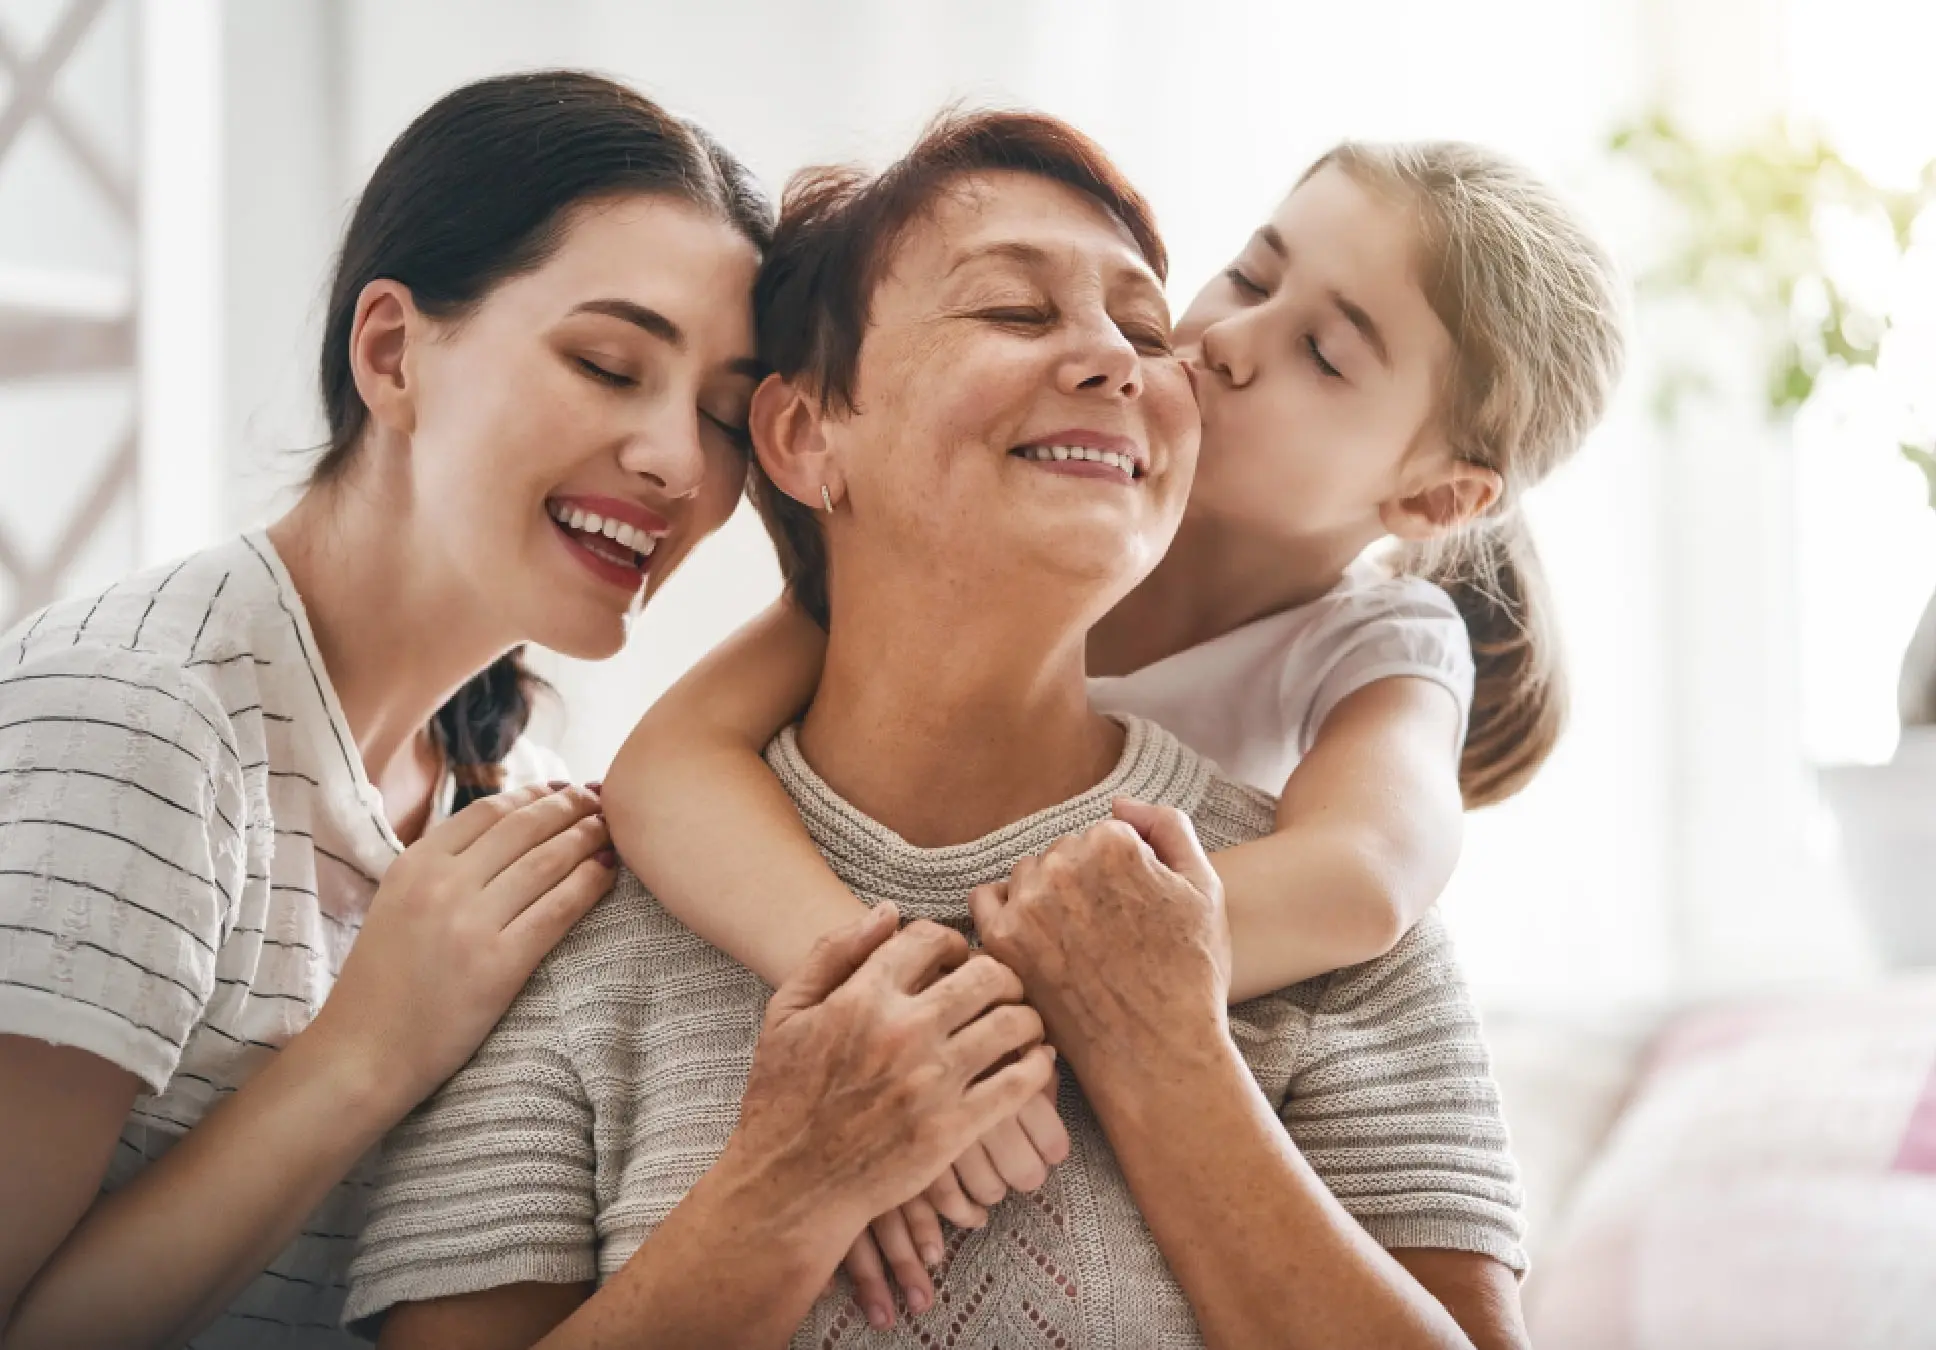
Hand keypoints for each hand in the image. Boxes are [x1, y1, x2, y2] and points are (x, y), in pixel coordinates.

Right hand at [308, 782, 614, 1105]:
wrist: (362, 1053)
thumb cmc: (383, 982)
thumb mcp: (396, 903)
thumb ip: (441, 866)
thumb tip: (503, 831)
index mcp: (414, 865)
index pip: (488, 811)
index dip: (534, 795)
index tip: (562, 789)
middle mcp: (442, 885)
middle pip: (524, 828)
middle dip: (570, 807)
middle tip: (599, 800)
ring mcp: (470, 923)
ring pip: (547, 862)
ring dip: (587, 837)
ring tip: (610, 829)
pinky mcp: (498, 964)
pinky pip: (557, 909)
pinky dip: (590, 883)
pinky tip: (608, 871)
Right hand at [729, 906, 1055, 1329]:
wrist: (786, 1186)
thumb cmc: (781, 1098)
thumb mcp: (786, 1013)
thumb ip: (833, 952)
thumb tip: (888, 911)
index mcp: (863, 997)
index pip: (930, 938)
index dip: (951, 941)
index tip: (957, 957)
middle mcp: (903, 1031)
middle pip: (986, 975)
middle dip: (1002, 974)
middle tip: (1002, 989)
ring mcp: (931, 1082)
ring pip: (1013, 1024)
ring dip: (1027, 1017)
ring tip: (1022, 1024)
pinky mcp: (953, 1130)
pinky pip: (1019, 1083)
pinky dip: (1038, 1066)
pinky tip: (1035, 1063)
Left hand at [971, 798, 1230, 1083]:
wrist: (1158, 1054)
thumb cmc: (1190, 974)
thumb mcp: (1204, 888)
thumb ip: (1167, 827)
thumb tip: (1119, 803)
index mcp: (1113, 843)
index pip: (1102, 835)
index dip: (1121, 874)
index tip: (1133, 912)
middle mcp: (1064, 865)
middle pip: (1062, 854)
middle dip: (1080, 885)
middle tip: (1106, 935)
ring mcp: (1028, 905)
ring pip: (1027, 877)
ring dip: (1044, 899)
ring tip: (1076, 944)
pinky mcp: (1003, 943)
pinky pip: (987, 904)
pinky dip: (1006, 916)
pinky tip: (1035, 943)